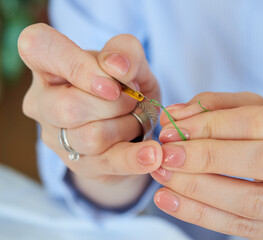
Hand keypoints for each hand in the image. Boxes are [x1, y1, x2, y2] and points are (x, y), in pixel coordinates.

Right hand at [19, 24, 161, 206]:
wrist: (132, 122)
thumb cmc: (124, 84)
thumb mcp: (130, 61)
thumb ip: (125, 51)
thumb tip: (116, 66)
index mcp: (47, 64)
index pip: (36, 47)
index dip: (77, 66)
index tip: (111, 82)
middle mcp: (41, 102)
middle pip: (70, 107)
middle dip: (116, 103)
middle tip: (133, 99)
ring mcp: (56, 138)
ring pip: (91, 137)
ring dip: (128, 125)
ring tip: (137, 118)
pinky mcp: (80, 164)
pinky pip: (109, 162)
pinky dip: (135, 158)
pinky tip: (153, 155)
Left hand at [151, 92, 262, 238]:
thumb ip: (225, 107)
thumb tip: (178, 113)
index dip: (215, 125)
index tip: (176, 128)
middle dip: (207, 157)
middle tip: (167, 153)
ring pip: (252, 202)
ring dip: (199, 190)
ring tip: (163, 177)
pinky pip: (246, 229)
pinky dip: (203, 216)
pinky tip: (172, 201)